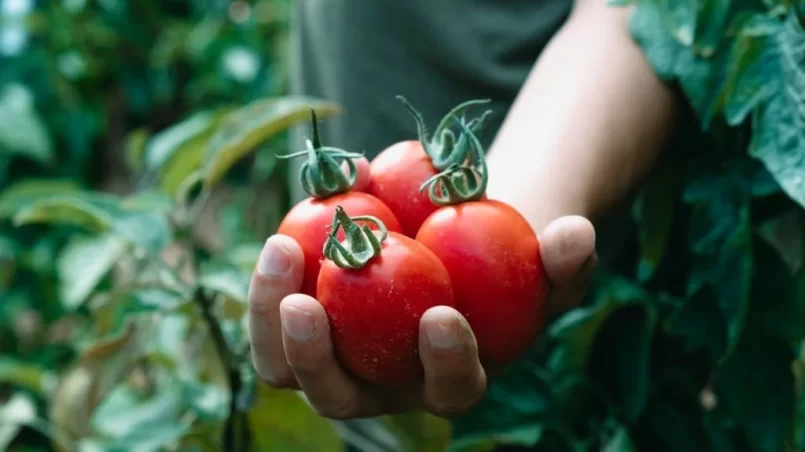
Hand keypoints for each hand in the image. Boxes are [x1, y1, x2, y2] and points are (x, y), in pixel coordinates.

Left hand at [246, 216, 595, 419]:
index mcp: (449, 381)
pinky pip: (274, 320)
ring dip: (271, 319)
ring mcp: (338, 362)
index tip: (441, 313)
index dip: (446, 364)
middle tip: (306, 304)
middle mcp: (385, 386)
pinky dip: (271, 281)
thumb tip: (577, 234)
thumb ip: (563, 259)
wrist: (454, 252)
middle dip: (318, 360)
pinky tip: (286, 230)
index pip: (450, 391)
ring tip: (280, 249)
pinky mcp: (302, 329)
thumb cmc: (505, 266)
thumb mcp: (543, 263)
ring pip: (286, 369)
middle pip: (340, 399)